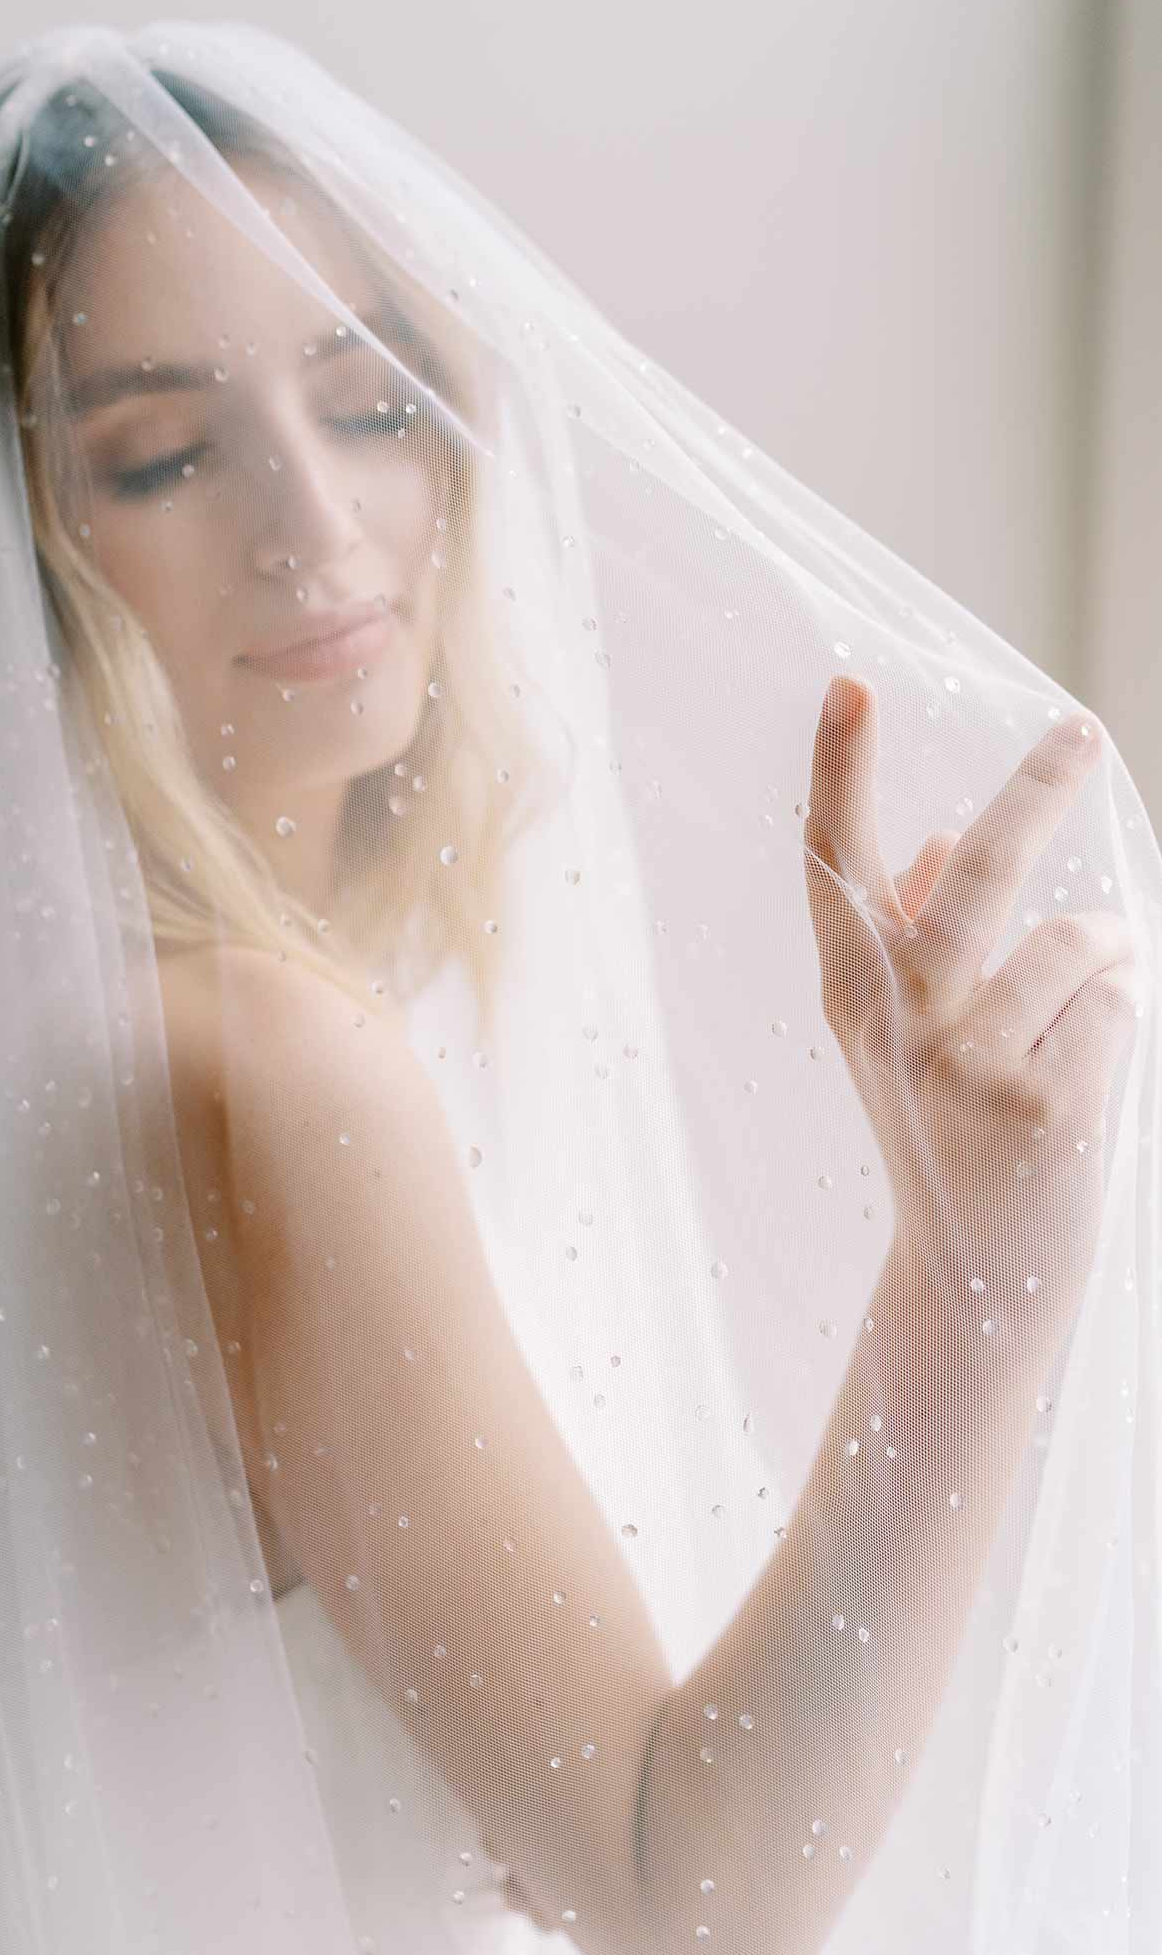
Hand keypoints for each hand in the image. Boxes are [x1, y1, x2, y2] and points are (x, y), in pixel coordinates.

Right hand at [802, 676, 1140, 1347]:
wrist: (978, 1271)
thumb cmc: (947, 1131)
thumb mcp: (902, 1036)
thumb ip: (914, 936)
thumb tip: (949, 836)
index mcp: (852, 990)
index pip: (835, 862)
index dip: (842, 769)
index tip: (851, 684)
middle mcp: (896, 1018)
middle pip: (981, 869)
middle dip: (1037, 789)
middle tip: (1079, 731)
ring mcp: (964, 1060)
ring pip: (1076, 940)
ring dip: (1104, 959)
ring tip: (1083, 1010)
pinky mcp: (1038, 1101)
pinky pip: (1115, 1000)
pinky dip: (1119, 1017)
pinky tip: (1085, 1072)